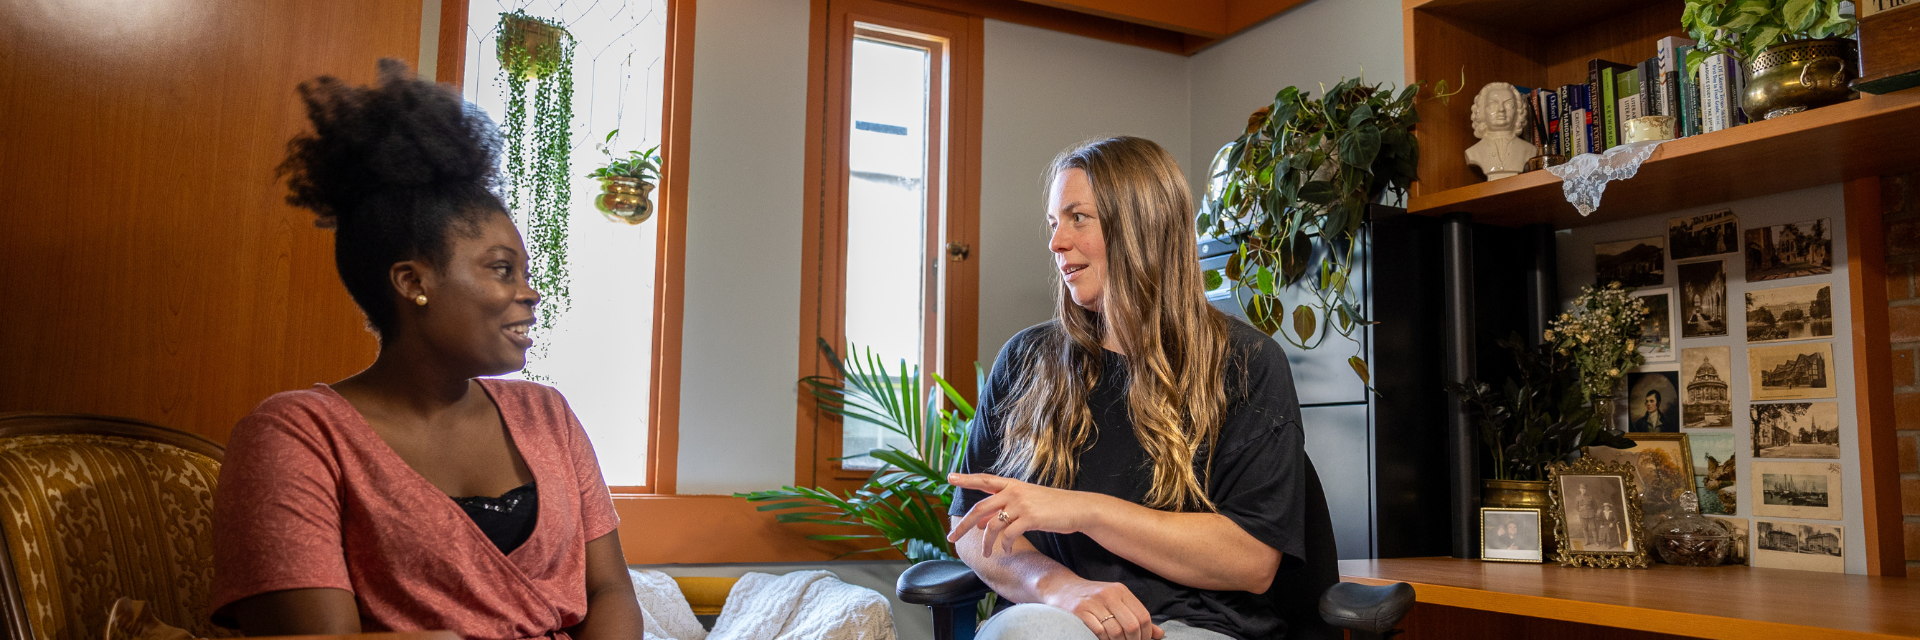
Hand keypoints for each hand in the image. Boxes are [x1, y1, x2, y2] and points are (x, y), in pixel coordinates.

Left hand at [946, 473, 1107, 557]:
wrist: (1078, 508)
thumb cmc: (1052, 506)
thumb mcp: (1026, 502)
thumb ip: (1004, 508)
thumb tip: (982, 521)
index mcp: (1012, 484)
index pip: (984, 480)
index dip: (966, 479)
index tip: (950, 477)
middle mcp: (1014, 491)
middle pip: (980, 508)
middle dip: (963, 525)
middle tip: (951, 538)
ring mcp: (1021, 504)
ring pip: (992, 526)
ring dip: (986, 543)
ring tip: (985, 554)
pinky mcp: (1030, 517)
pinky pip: (1008, 535)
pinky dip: (1005, 545)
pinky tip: (1006, 550)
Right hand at [1040, 578, 1163, 639]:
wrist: (1060, 587)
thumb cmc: (1091, 598)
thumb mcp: (1115, 601)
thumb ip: (1136, 616)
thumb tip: (1159, 634)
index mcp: (1121, 591)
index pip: (1143, 616)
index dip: (1146, 634)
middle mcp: (1109, 594)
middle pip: (1132, 625)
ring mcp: (1093, 602)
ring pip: (1116, 631)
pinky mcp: (1079, 611)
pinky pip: (1098, 632)